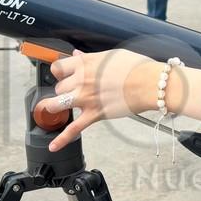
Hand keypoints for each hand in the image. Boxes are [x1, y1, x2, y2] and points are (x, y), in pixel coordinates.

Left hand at [39, 49, 153, 149]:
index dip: (60, 72)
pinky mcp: (94, 114)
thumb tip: (76, 55)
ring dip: (53, 108)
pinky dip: (62, 139)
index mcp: (84, 64)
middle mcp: (81, 80)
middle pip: (59, 87)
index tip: (63, 75)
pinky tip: (53, 146)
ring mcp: (86, 99)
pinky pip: (73, 129)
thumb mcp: (110, 55)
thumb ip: (89, 58)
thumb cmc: (135, 67)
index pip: (58, 68)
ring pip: (57, 105)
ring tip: (51, 110)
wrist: (150, 84)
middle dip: (65, 90)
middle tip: (73, 92)